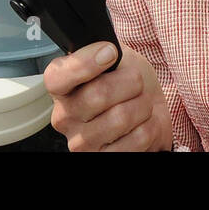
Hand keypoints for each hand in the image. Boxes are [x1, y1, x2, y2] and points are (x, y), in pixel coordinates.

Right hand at [46, 42, 171, 151]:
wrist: (149, 111)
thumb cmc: (128, 83)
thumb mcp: (118, 58)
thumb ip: (106, 51)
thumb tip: (105, 50)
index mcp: (62, 88)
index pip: (57, 77)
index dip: (85, 63)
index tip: (110, 53)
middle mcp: (65, 117)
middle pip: (98, 94)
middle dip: (131, 82)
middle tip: (136, 83)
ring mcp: (81, 143)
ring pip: (121, 117)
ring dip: (143, 105)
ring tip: (140, 105)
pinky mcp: (102, 159)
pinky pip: (138, 138)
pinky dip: (150, 127)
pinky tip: (141, 125)